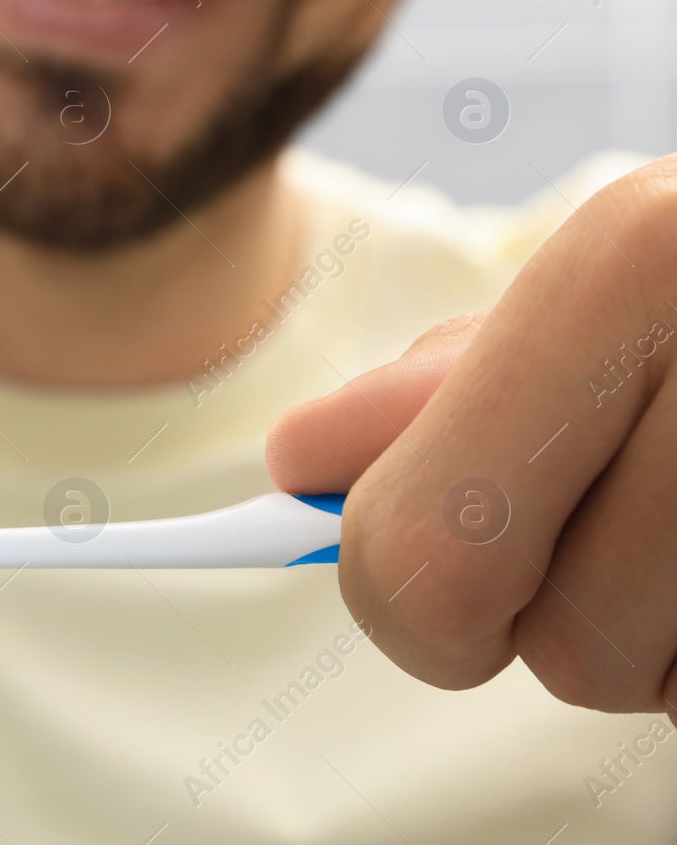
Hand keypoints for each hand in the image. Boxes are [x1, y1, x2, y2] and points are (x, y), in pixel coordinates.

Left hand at [267, 157, 676, 718]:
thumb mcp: (603, 290)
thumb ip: (444, 383)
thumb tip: (301, 458)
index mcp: (638, 262)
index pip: (425, 553)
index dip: (402, 583)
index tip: (403, 580)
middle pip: (558, 648)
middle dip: (554, 604)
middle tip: (606, 516)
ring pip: (651, 679)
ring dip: (660, 622)